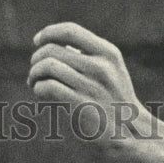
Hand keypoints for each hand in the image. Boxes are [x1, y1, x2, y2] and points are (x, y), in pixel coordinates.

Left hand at [28, 22, 153, 146]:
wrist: (130, 131)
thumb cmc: (114, 99)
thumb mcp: (111, 70)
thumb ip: (89, 54)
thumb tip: (57, 43)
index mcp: (108, 53)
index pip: (71, 31)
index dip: (48, 33)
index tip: (37, 41)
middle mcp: (101, 67)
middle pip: (53, 49)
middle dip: (36, 58)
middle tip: (35, 70)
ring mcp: (92, 86)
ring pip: (48, 66)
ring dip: (34, 73)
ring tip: (34, 82)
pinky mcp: (82, 105)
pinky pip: (50, 87)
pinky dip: (38, 88)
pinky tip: (40, 93)